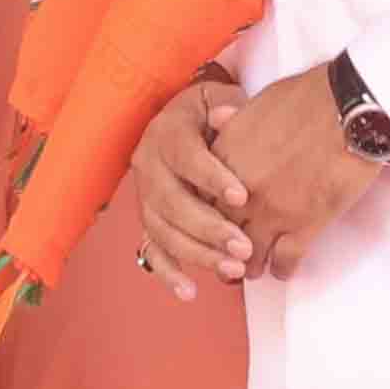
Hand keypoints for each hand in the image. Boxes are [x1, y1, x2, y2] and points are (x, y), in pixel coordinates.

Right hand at [130, 74, 252, 300]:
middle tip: (244, 246)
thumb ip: (227, 105)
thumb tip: (225, 116)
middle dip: (208, 227)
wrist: (183, 120)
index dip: (211, 177)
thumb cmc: (210, 113)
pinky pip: (152, 249)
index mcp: (166, 134)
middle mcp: (148, 166)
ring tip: (233, 268)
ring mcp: (145, 196)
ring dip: (196, 253)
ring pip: (163, 230)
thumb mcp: (218, 97)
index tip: (242, 195)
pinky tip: (189, 291)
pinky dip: (167, 273)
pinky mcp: (150, 219)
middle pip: (171, 202)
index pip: (185, 157)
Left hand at [212, 61, 384, 278]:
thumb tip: (219, 122)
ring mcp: (271, 209)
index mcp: (224, 157)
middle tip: (224, 258)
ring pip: (249, 252)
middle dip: (220, 247)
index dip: (204, 213)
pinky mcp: (305, 223)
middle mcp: (239, 189)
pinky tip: (283, 271)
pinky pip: (286, 258)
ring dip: (249, 264)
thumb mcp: (255, 105)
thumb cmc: (305, 97)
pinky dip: (282, 268)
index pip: (201, 196)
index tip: (208, 222)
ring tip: (251, 270)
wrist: (347, 108)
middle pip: (219, 229)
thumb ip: (232, 124)